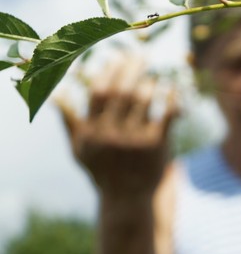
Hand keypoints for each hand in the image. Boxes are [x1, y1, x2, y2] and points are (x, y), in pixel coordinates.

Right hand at [56, 57, 178, 196]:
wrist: (128, 198)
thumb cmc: (102, 170)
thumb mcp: (81, 149)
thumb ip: (70, 121)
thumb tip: (55, 94)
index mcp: (93, 131)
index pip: (99, 92)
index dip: (109, 71)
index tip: (117, 58)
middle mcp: (112, 134)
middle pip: (122, 91)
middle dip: (132, 68)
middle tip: (142, 55)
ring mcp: (135, 139)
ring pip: (143, 99)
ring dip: (150, 82)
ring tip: (155, 75)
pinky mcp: (157, 145)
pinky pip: (166, 114)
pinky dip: (171, 98)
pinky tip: (173, 87)